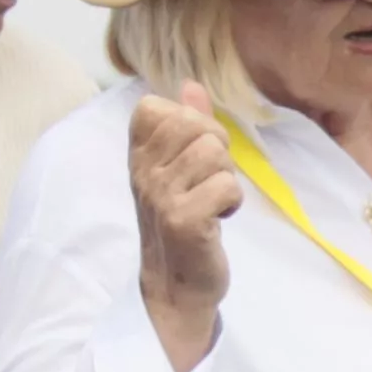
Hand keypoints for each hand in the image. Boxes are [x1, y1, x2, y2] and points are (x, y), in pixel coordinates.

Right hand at [132, 86, 239, 371]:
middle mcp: (143, 172)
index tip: (193, 154)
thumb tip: (190, 85)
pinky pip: (224, 186)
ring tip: (213, 201)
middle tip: (209, 180)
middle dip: (216, 148)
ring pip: (213, 154)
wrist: (177, 286)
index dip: (189, 121)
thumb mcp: (178, 169)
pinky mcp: (183, 221)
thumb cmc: (181, 223)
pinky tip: (219, 219)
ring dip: (225, 178)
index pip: (156, 107)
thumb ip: (186, 124)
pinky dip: (231, 202)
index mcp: (139, 155)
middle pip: (194, 126)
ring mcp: (161, 196)